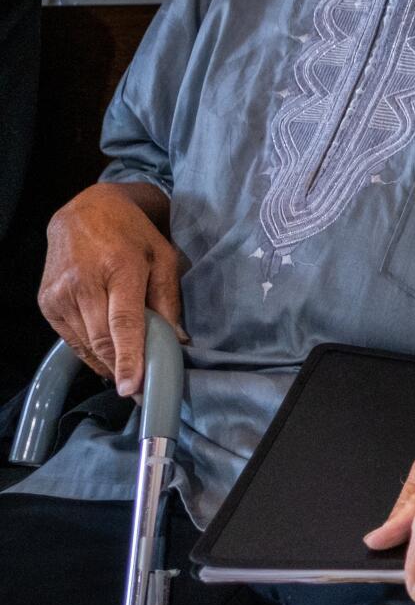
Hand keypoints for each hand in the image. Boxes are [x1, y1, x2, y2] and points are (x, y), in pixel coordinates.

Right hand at [41, 182, 186, 396]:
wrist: (84, 213)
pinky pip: (70, 339)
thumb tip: (178, 341)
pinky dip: (90, 351)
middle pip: (102, 340)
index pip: (123, 323)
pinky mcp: (47, 303)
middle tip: (142, 391)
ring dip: (107, 362)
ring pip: (85, 344)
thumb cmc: (132, 235)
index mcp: (120, 268)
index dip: (128, 357)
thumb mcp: (163, 258)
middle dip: (122, 369)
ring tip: (128, 371)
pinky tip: (106, 354)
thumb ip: (169, 300)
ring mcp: (60, 294)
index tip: (131, 387)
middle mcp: (84, 283)